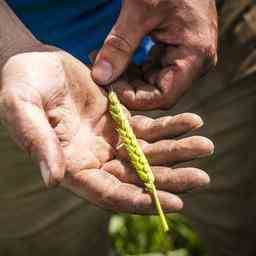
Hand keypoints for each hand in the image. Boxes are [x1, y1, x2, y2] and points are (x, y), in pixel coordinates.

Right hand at [0, 49, 213, 212]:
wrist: (35, 64)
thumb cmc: (21, 84)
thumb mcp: (21, 109)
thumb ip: (37, 143)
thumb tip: (52, 179)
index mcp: (71, 164)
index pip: (108, 192)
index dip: (138, 200)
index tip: (173, 202)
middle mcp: (94, 158)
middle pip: (136, 176)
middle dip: (170, 178)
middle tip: (201, 178)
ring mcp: (109, 139)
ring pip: (148, 152)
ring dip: (177, 151)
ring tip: (205, 146)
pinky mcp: (119, 119)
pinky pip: (149, 127)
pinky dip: (170, 126)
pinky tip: (192, 121)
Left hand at [92, 0, 217, 109]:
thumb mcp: (140, 9)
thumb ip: (119, 45)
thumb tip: (100, 77)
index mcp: (194, 57)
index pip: (163, 97)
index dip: (135, 98)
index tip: (108, 88)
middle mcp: (194, 64)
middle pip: (156, 93)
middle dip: (126, 87)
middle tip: (101, 74)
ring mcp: (184, 59)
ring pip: (151, 84)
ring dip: (126, 78)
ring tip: (103, 63)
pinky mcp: (174, 53)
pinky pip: (151, 71)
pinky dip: (132, 69)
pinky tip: (115, 59)